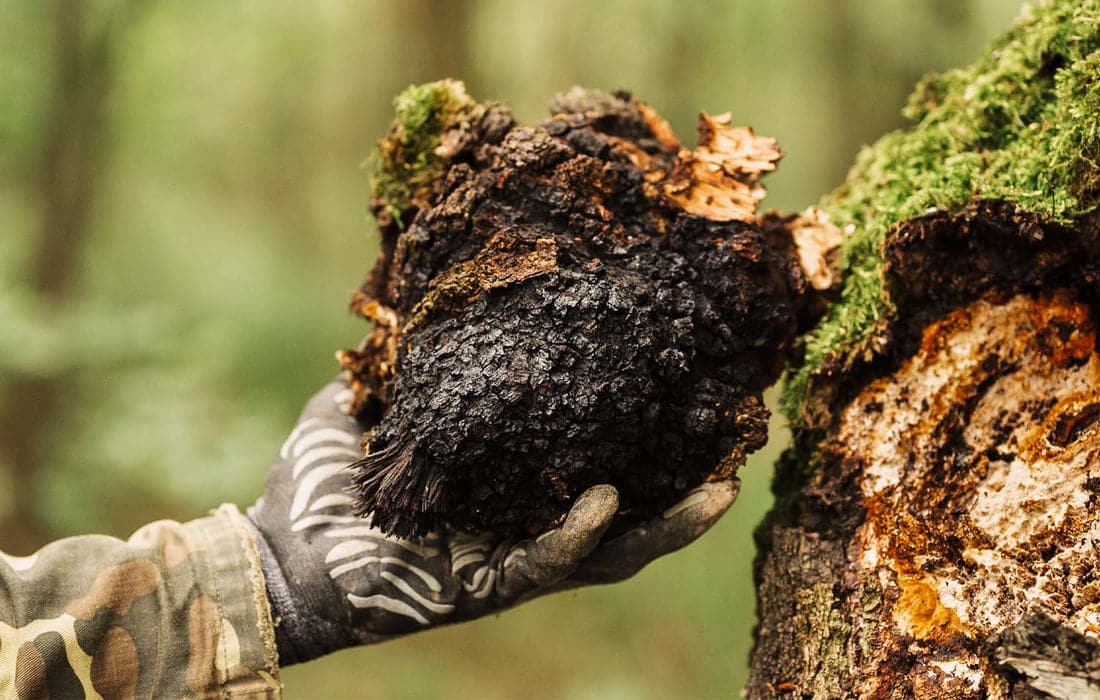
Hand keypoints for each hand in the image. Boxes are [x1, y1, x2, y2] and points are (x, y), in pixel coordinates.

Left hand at [247, 378, 737, 663]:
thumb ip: (410, 365)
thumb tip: (430, 304)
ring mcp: (511, 562)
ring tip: (718, 488)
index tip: (686, 391)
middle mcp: (524, 526)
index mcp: (510, 487)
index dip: (645, 440)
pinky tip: (608, 499)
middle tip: (735, 451)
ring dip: (667, 525)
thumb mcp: (378, 408)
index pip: (592, 464)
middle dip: (685, 489)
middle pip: (627, 515)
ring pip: (611, 553)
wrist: (277, 553)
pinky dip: (579, 534)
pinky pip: (546, 564)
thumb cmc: (322, 484)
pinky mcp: (486, 587)